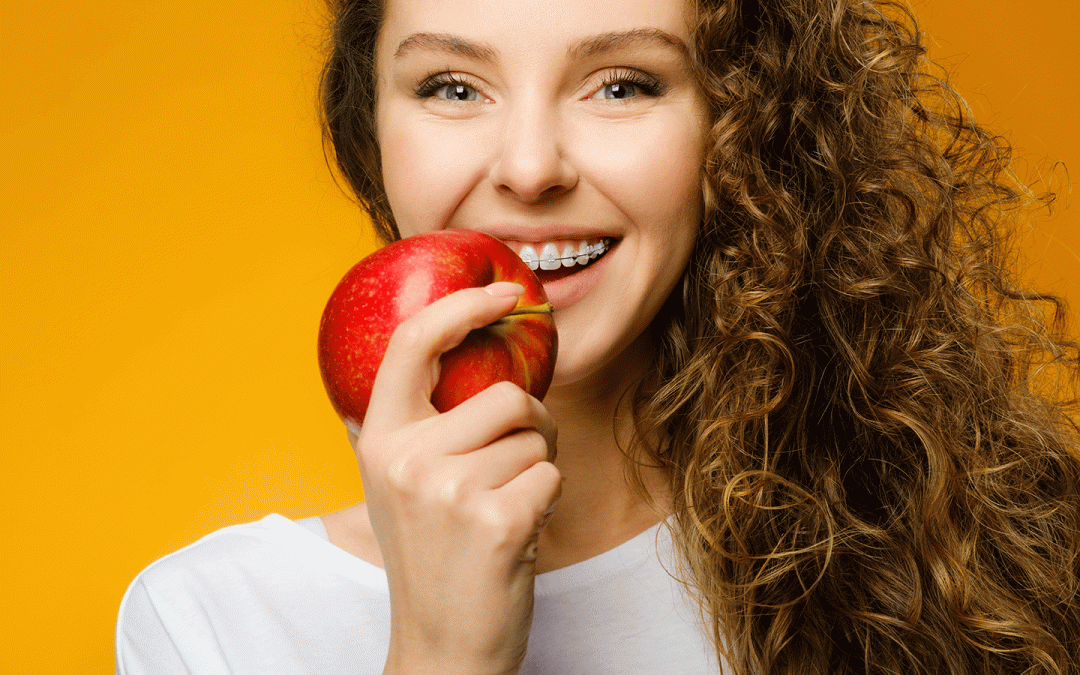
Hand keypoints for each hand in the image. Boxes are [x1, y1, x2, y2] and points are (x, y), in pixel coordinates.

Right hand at [353, 281, 561, 674]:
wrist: (441, 645)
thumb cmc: (433, 558)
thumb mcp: (398, 485)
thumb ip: (415, 425)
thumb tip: (446, 345)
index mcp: (380, 441)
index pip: (414, 343)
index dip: (462, 305)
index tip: (505, 291)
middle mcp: (406, 458)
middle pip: (506, 396)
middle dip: (531, 426)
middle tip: (514, 469)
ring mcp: (448, 490)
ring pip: (534, 437)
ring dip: (538, 468)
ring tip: (507, 508)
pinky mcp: (495, 520)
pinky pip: (551, 475)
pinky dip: (548, 500)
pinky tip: (517, 533)